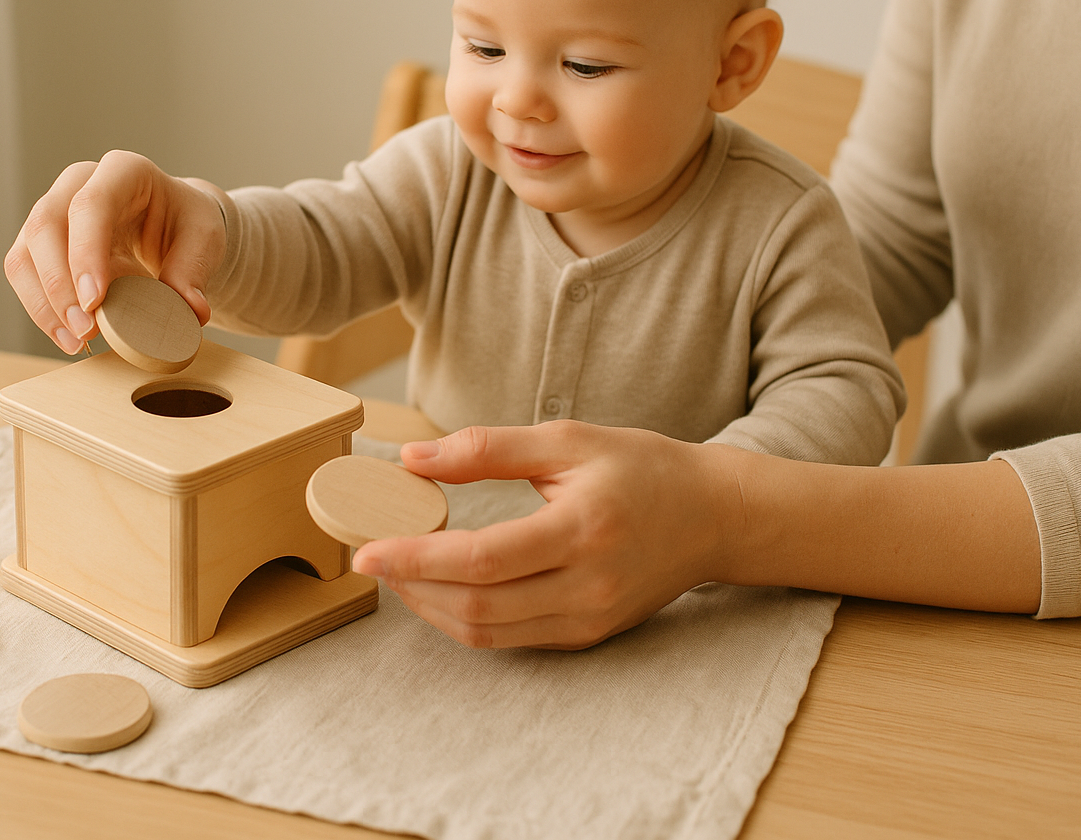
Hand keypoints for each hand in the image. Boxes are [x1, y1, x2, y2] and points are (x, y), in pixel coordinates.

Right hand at [4, 150, 227, 352]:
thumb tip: (189, 310)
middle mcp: (79, 183)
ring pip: (25, 254)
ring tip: (77, 342)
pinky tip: (68, 338)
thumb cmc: (185, 224)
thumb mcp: (204, 239)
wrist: (171, 225)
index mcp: (124, 171)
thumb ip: (194, 271)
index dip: (86, 252)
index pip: (92, 204)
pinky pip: (25, 276)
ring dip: (44, 304)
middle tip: (87, 329)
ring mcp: (53, 211)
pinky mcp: (39, 243)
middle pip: (46, 225)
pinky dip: (42, 310)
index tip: (95, 300)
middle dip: (60, 284)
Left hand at [350, 421, 736, 649]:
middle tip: (373, 558)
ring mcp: (590, 618)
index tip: (367, 550)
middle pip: (477, 607)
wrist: (713, 517)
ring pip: (489, 632)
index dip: (415, 559)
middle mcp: (587, 586)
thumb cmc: (642, 469)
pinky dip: (467, 619)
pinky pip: (512, 639)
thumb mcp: (569, 441)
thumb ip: (490, 448)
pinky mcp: (589, 635)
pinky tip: (444, 589)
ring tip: (400, 573)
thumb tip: (413, 460)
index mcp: (582, 530)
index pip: (481, 559)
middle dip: (412, 587)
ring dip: (432, 608)